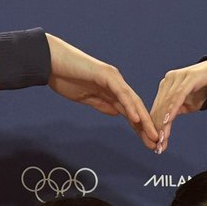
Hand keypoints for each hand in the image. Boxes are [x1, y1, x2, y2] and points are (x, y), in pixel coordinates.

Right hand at [45, 34, 157, 149]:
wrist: (49, 61)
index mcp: (111, 89)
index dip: (139, 127)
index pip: (129, 111)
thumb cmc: (64, 77)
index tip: (147, 142)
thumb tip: (116, 113)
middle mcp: (116, 83)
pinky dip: (129, 106)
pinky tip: (137, 119)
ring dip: (144, 120)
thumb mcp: (85, 98)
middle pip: (136, 108)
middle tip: (156, 144)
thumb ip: (101, 104)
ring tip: (153, 135)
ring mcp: (112, 78)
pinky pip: (120, 93)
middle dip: (146, 127)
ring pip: (133, 101)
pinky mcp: (106, 75)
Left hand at [148, 59, 206, 153]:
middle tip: (158, 145)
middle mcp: (168, 81)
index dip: (155, 126)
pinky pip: (178, 95)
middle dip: (158, 128)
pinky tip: (168, 120)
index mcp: (165, 87)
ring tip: (162, 137)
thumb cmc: (203, 90)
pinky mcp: (188, 77)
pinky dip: (172, 109)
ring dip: (164, 122)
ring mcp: (177, 77)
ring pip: (167, 103)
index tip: (155, 143)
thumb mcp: (187, 105)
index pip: (157, 109)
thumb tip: (164, 129)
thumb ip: (175, 113)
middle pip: (160, 107)